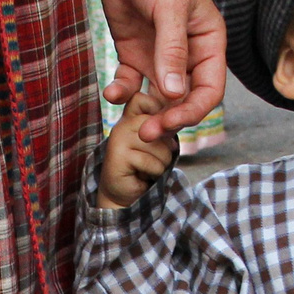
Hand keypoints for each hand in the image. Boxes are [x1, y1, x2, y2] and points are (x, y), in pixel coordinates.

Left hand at [26, 0, 228, 143]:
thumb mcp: (169, 6)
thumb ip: (172, 50)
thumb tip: (176, 94)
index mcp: (208, 41)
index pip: (209, 89)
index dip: (192, 111)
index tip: (168, 121)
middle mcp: (188, 51)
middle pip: (185, 99)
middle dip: (169, 118)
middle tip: (147, 132)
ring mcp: (161, 53)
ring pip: (159, 96)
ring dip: (146, 111)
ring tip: (129, 121)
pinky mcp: (135, 50)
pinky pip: (133, 82)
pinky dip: (124, 92)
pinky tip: (111, 92)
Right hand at [97, 82, 177, 208]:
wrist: (127, 194)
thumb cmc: (146, 167)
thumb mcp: (159, 143)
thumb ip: (165, 128)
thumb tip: (175, 122)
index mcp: (133, 116)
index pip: (146, 99)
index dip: (160, 113)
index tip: (160, 131)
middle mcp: (123, 123)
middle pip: (161, 126)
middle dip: (166, 148)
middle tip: (152, 158)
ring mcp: (119, 138)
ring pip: (159, 146)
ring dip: (161, 163)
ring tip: (147, 167)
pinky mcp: (118, 155)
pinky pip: (151, 162)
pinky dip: (154, 173)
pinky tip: (142, 175)